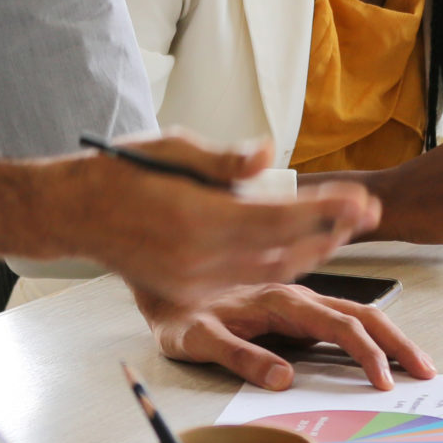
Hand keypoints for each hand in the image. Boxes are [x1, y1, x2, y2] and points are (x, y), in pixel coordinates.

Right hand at [0, 132, 380, 303]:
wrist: (75, 212)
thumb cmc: (124, 172)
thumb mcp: (174, 149)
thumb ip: (225, 159)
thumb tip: (268, 154)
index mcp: (201, 219)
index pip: (280, 218)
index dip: (325, 211)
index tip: (361, 200)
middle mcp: (201, 257)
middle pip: (284, 252)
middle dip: (331, 232)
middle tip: (367, 212)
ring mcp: (194, 281)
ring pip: (271, 273)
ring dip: (312, 252)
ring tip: (343, 229)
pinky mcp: (188, 293)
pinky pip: (247, 284)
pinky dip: (281, 268)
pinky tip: (300, 252)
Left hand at [136, 281, 436, 391]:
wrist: (161, 288)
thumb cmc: (177, 315)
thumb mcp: (196, 340)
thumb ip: (239, 356)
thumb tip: (283, 379)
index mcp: (278, 300)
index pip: (337, 326)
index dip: (366, 353)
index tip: (384, 381)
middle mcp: (295, 295)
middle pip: (361, 314)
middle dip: (397, 342)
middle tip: (425, 370)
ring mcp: (297, 300)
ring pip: (356, 313)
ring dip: (389, 336)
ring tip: (415, 361)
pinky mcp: (294, 309)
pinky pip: (341, 317)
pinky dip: (369, 331)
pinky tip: (382, 346)